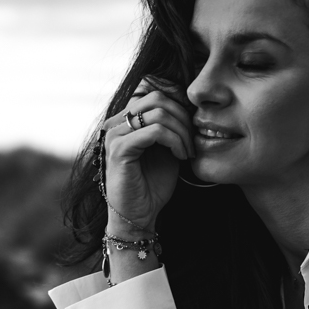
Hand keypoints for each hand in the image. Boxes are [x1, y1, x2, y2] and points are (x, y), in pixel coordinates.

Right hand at [101, 79, 194, 231]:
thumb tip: (189, 105)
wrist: (139, 215)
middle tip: (193, 141)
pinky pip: (154, 131)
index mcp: (125, 120)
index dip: (179, 106)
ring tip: (188, 152)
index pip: (154, 93)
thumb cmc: (153, 185)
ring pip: (158, 113)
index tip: (192, 129)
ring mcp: (115, 135)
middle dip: (183, 117)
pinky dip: (174, 141)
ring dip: (182, 132)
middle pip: (157, 97)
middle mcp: (116, 123)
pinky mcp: (119, 150)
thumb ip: (171, 126)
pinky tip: (181, 156)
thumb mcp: (167, 149)